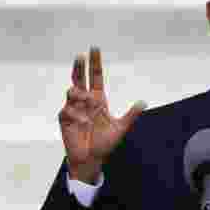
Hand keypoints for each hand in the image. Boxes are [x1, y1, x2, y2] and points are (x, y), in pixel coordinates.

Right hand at [58, 47, 145, 182]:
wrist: (91, 160)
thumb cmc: (104, 144)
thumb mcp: (120, 129)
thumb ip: (130, 115)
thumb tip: (144, 102)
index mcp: (98, 100)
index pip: (95, 77)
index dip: (95, 63)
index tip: (94, 49)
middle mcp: (85, 102)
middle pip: (81, 78)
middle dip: (80, 67)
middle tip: (81, 55)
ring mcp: (74, 109)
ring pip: (72, 91)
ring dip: (79, 93)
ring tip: (86, 99)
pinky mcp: (65, 119)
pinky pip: (67, 110)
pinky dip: (75, 113)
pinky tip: (83, 122)